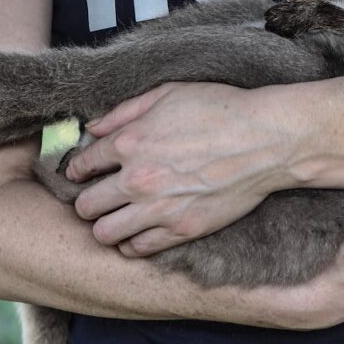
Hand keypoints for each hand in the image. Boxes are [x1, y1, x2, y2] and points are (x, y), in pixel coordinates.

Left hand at [65, 82, 298, 256]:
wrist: (266, 140)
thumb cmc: (221, 109)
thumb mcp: (169, 94)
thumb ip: (125, 111)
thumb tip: (93, 128)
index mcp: (130, 142)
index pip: (81, 165)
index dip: (77, 169)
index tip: (83, 173)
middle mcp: (137, 179)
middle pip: (85, 206)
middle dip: (87, 200)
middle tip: (98, 196)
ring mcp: (159, 209)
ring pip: (104, 233)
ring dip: (105, 225)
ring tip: (115, 217)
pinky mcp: (182, 230)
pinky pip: (138, 249)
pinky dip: (131, 243)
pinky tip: (138, 231)